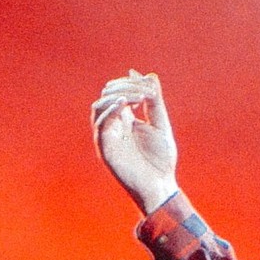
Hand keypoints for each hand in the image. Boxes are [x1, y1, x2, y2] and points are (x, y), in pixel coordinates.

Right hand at [91, 69, 179, 213]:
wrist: (160, 185)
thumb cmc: (161, 159)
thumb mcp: (161, 124)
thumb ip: (154, 101)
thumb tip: (146, 74)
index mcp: (125, 119)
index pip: (119, 91)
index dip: (132, 84)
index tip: (150, 91)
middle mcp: (113, 125)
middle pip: (107, 94)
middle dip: (125, 87)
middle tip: (144, 93)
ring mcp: (107, 136)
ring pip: (98, 106)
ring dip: (116, 96)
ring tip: (136, 97)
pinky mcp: (105, 148)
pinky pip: (99, 125)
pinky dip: (109, 111)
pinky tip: (123, 106)